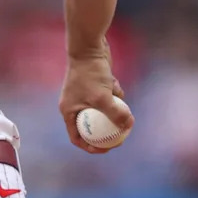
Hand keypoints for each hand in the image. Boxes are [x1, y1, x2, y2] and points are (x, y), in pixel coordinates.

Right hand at [59, 39, 133, 153]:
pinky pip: (107, 98)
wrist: (88, 49)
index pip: (77, 137)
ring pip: (103, 111)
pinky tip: (113, 82)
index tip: (107, 148)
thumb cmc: (90, 74)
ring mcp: (83, 96)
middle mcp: (74, 105)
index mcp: (68, 111)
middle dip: (108, 129)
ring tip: (114, 92)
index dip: (91, 147)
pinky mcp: (94, 88)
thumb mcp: (103, 98)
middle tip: (122, 134)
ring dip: (113, 106)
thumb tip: (128, 125)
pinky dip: (113, 94)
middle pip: (92, 126)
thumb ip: (116, 114)